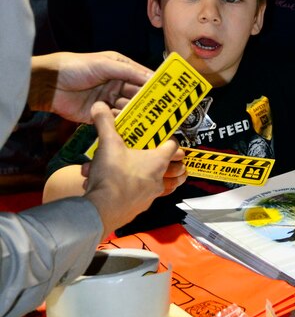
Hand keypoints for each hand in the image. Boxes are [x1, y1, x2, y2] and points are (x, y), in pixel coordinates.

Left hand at [29, 51, 152, 122]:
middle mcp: (116, 84)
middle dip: (148, 102)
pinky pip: (114, 120)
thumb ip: (128, 72)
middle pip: (137, 95)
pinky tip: (132, 128)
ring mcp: (107, 100)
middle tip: (163, 112)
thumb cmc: (76, 67)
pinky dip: (122, 124)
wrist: (49, 84)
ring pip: (127, 108)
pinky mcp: (97, 115)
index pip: (142, 76)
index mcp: (119, 68)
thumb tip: (150, 78)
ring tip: (150, 122)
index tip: (170, 93)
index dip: (155, 84)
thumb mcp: (105, 64)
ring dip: (136, 114)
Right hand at [84, 102, 186, 236]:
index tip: (163, 135)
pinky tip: (111, 186)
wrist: (101, 210)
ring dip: (143, 177)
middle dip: (162, 161)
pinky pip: (137, 197)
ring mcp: (149, 197)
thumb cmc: (113, 176)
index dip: (169, 139)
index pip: (173, 147)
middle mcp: (158, 180)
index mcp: (157, 162)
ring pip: (154, 185)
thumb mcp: (108, 144)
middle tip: (151, 154)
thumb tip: (99, 105)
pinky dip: (128, 191)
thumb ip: (105, 123)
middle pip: (171, 169)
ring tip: (128, 171)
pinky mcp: (137, 209)